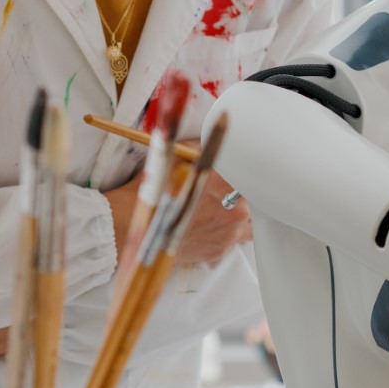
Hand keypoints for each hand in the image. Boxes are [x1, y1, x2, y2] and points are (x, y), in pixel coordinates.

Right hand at [105, 142, 250, 265]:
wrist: (133, 227)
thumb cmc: (154, 192)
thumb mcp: (177, 158)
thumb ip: (200, 147)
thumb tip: (212, 137)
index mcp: (229, 183)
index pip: (254, 175)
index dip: (247, 174)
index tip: (243, 174)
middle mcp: (236, 209)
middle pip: (255, 201)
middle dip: (243, 196)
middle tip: (228, 193)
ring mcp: (230, 233)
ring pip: (249, 224)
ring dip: (239, 217)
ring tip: (222, 211)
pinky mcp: (219, 251)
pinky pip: (233, 240)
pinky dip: (226, 234)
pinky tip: (210, 226)